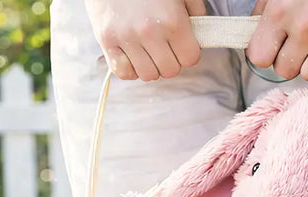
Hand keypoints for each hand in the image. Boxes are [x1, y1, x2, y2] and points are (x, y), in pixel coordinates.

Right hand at [86, 0, 206, 80]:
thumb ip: (195, 10)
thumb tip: (201, 32)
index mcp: (172, 20)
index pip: (190, 58)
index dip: (188, 52)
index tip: (181, 43)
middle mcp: (149, 31)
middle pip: (170, 71)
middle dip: (170, 60)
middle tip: (164, 44)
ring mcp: (126, 37)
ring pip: (148, 75)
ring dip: (150, 66)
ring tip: (147, 48)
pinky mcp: (107, 40)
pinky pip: (124, 73)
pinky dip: (130, 68)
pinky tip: (132, 54)